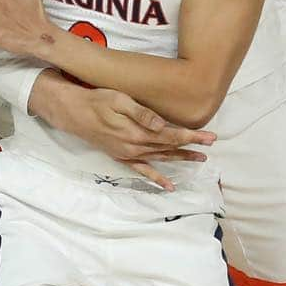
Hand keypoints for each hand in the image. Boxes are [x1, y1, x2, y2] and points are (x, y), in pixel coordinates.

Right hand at [29, 71, 215, 191]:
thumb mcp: (119, 99)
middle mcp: (135, 146)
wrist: (74, 113)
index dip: (192, 136)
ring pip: (160, 158)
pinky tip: (169, 186)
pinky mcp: (122, 157)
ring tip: (200, 159)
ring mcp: (128, 154)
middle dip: (192, 146)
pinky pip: (143, 171)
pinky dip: (157, 178)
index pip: (171, 135)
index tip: (209, 137)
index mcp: (136, 131)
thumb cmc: (97, 100)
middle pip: (169, 147)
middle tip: (212, 144)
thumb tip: (162, 124)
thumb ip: (141, 113)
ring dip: (180, 158)